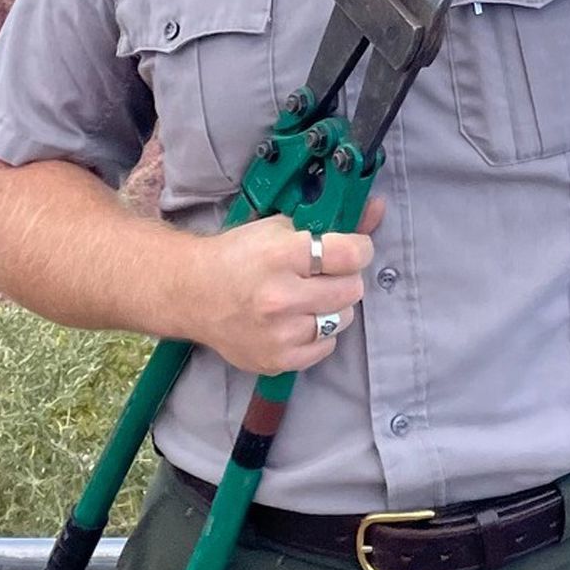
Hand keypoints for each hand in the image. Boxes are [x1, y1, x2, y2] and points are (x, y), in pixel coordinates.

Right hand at [178, 194, 385, 376]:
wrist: (191, 292)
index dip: (360, 250)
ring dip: (332, 306)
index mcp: (281, 256)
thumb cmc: (238, 255)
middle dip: (345, 278)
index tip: (354, 250)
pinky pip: (325, 347)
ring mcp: (278, 334)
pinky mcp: (276, 360)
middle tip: (326, 274)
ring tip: (309, 297)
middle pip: (352, 290)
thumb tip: (378, 208)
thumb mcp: (280, 228)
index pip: (350, 255)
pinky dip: (318, 334)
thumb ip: (331, 222)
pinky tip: (298, 319)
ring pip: (342, 320)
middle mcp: (280, 297)